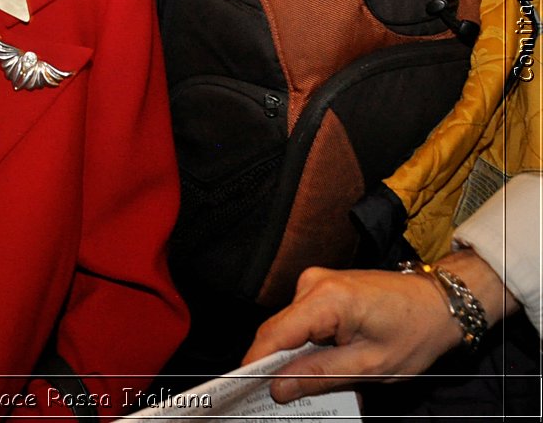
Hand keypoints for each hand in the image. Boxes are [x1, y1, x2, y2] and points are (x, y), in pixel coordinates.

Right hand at [243, 266, 465, 402]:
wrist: (440, 302)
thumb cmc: (414, 333)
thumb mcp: (369, 366)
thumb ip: (320, 375)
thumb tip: (278, 389)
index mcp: (326, 299)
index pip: (275, 334)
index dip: (255, 363)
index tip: (241, 389)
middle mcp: (312, 283)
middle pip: (277, 330)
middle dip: (275, 365)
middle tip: (277, 399)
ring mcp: (315, 282)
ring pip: (289, 328)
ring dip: (294, 356)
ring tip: (307, 385)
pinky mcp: (321, 287)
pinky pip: (301, 320)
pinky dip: (306, 344)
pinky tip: (319, 363)